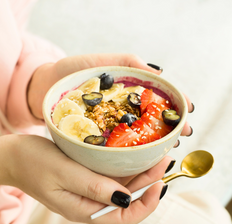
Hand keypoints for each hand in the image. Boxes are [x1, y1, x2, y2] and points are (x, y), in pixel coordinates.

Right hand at [0, 134, 171, 223]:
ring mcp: (88, 189)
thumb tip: (127, 199)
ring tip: (155, 157)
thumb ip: (93, 187)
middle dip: (149, 183)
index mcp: (83, 209)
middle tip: (163, 162)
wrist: (16, 155)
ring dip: (141, 174)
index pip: (123, 217)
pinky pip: (111, 176)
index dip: (146, 204)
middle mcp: (89, 201)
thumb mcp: (64, 174)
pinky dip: (126, 167)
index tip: (159, 183)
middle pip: (128, 200)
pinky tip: (134, 156)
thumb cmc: (34, 163)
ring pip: (122, 187)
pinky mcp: (86, 176)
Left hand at [27, 53, 193, 139]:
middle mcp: (122, 108)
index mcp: (126, 91)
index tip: (187, 111)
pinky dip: (133, 149)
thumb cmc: (72, 70)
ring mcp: (111, 122)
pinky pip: (118, 143)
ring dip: (157, 139)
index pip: (157, 98)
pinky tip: (145, 154)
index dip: (173, 104)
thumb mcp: (102, 62)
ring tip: (170, 145)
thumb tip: (159, 73)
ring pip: (139, 132)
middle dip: (170, 125)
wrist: (44, 87)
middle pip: (151, 117)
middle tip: (183, 134)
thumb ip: (129, 63)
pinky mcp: (99, 135)